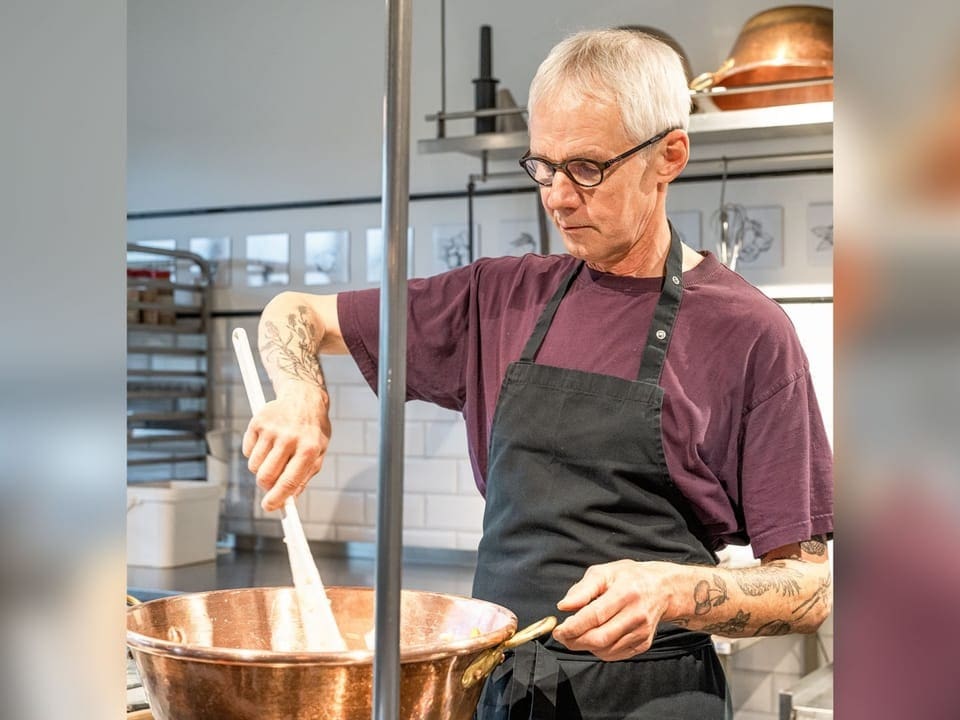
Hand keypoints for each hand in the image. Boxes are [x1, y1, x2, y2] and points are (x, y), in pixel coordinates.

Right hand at [241, 389, 330, 511]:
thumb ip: (303, 477)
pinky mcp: (258, 422)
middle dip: (266, 486)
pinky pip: (247, 451)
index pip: (289, 481)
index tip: (269, 507)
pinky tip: (267, 442)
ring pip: (254, 466)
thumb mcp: (317, 453)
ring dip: (261, 468)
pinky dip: (254, 453)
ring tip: (274, 456)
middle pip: (266, 477)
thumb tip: (287, 500)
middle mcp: (290, 438)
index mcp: (308, 449)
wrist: (303, 397)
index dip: (277, 498)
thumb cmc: (312, 430)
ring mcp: (272, 429)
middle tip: (270, 484)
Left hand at [551, 559, 677, 660]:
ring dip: (585, 646)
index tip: (558, 630)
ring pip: (606, 650)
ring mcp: (641, 632)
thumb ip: (582, 589)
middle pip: (600, 638)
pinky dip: (599, 650)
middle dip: (575, 641)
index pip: (594, 616)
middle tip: (562, 636)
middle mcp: (636, 615)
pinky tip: (593, 638)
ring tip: (576, 635)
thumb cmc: (629, 577)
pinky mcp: (644, 644)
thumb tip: (563, 606)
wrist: (662, 589)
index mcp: (625, 593)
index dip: (573, 627)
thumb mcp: (604, 572)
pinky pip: (615, 654)